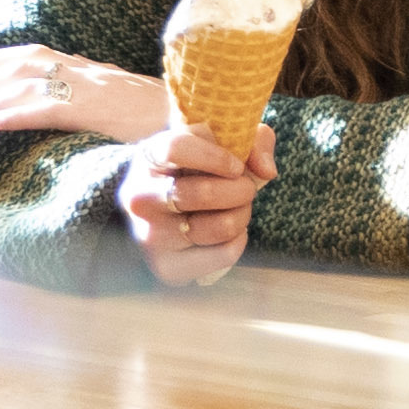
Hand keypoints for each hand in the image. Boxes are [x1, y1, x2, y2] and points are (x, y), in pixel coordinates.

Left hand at [0, 43, 173, 143]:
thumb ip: (112, 109)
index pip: (42, 56)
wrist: (212, 128)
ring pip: (25, 87)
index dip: (3, 61)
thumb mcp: (139, 110)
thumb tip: (95, 116)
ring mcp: (95, 91)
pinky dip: (13, 116)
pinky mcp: (99, 113)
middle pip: (23, 68)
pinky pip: (47, 111)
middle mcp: (92, 75)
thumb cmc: (179, 125)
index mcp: (99, 74)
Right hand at [120, 123, 259, 288]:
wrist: (161, 212)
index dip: (215, 156)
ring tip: (239, 208)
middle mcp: (141, 198)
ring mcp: (150, 235)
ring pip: (219, 227)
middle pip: (204, 193)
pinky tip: (231, 231)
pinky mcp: (166, 266)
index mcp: (148, 158)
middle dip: (241, 189)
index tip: (237, 166)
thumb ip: (251, 142)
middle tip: (247, 188)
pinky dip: (239, 240)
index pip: (177, 149)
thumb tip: (267, 171)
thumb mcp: (218, 143)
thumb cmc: (196, 169)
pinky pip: (224, 254)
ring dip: (243, 215)